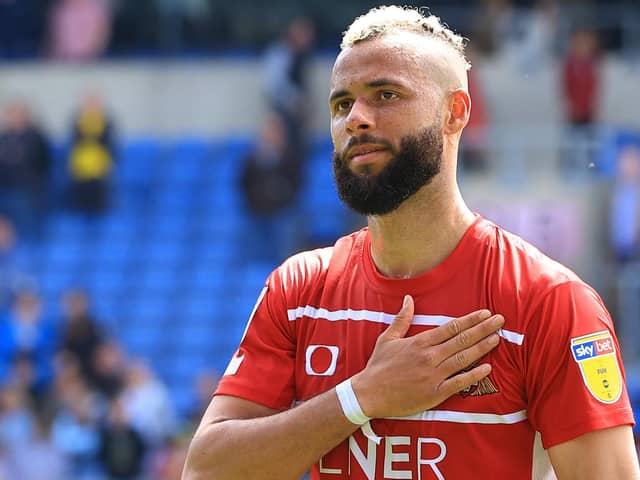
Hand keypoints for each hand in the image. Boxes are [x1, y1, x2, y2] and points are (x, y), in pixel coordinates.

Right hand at [351, 295, 503, 418]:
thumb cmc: (378, 366)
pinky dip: (474, 375)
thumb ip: (401, 318)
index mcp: (420, 342)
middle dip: (483, 329)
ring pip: (464, 358)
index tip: (485, 313)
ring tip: (497, 338)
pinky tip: (487, 368)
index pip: (451, 327)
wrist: (369, 394)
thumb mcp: (387, 338)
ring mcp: (434, 375)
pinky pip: (459, 383)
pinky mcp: (435, 393)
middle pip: (462, 340)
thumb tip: (408, 298)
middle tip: (501, 321)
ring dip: (483, 348)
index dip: (470, 320)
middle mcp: (430, 356)